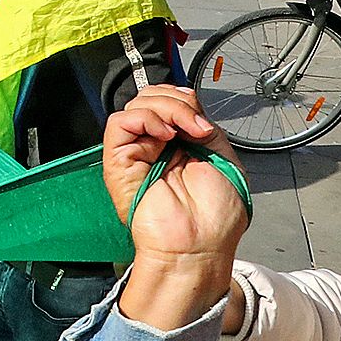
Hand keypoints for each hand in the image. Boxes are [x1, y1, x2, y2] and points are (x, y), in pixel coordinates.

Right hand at [105, 86, 247, 330]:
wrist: (200, 245)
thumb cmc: (215, 216)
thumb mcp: (222, 156)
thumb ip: (202, 124)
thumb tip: (186, 103)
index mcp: (178, 143)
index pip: (168, 100)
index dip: (184, 99)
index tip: (203, 122)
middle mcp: (154, 144)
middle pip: (151, 96)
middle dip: (177, 101)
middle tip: (196, 127)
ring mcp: (136, 151)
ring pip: (137, 103)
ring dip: (166, 109)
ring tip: (183, 133)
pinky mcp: (119, 161)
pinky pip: (120, 122)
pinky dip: (145, 119)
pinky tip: (164, 136)